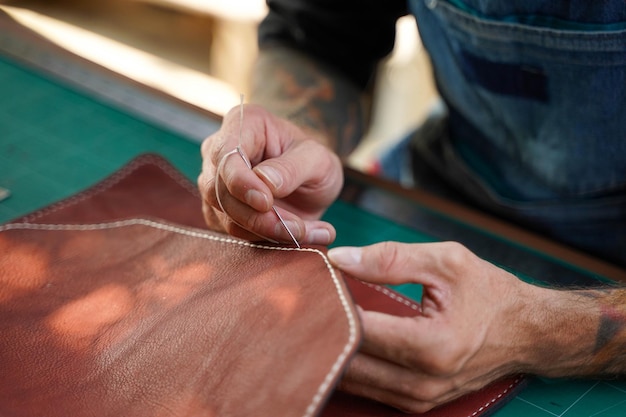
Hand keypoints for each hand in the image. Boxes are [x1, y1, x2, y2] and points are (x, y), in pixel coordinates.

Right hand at [198, 104, 342, 244]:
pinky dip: (266, 240)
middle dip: (258, 216)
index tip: (265, 203)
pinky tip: (299, 235)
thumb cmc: (314, 162)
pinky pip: (234, 232)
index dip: (241, 182)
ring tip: (307, 232)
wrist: (312, 185)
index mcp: (243, 124)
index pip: (226, 154)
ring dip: (267, 232)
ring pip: (225, 217)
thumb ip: (292, 168)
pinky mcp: (219, 212)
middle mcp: (219, 151)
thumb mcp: (317, 159)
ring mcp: (214, 183)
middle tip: (298, 228)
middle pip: (219, 191)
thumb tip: (264, 182)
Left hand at [328, 241, 537, 412]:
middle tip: (305, 301)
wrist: (528, 332)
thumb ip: (389, 258)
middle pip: (348, 361)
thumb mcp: (446, 261)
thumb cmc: (490, 294)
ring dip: (331, 351)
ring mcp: (419, 399)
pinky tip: (338, 341)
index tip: (313, 284)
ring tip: (316, 318)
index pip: (359, 330)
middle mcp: (423, 382)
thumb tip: (339, 258)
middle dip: (323, 330)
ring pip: (353, 381)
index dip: (329, 305)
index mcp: (432, 345)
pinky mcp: (416, 403)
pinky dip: (349, 366)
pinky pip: (368, 388)